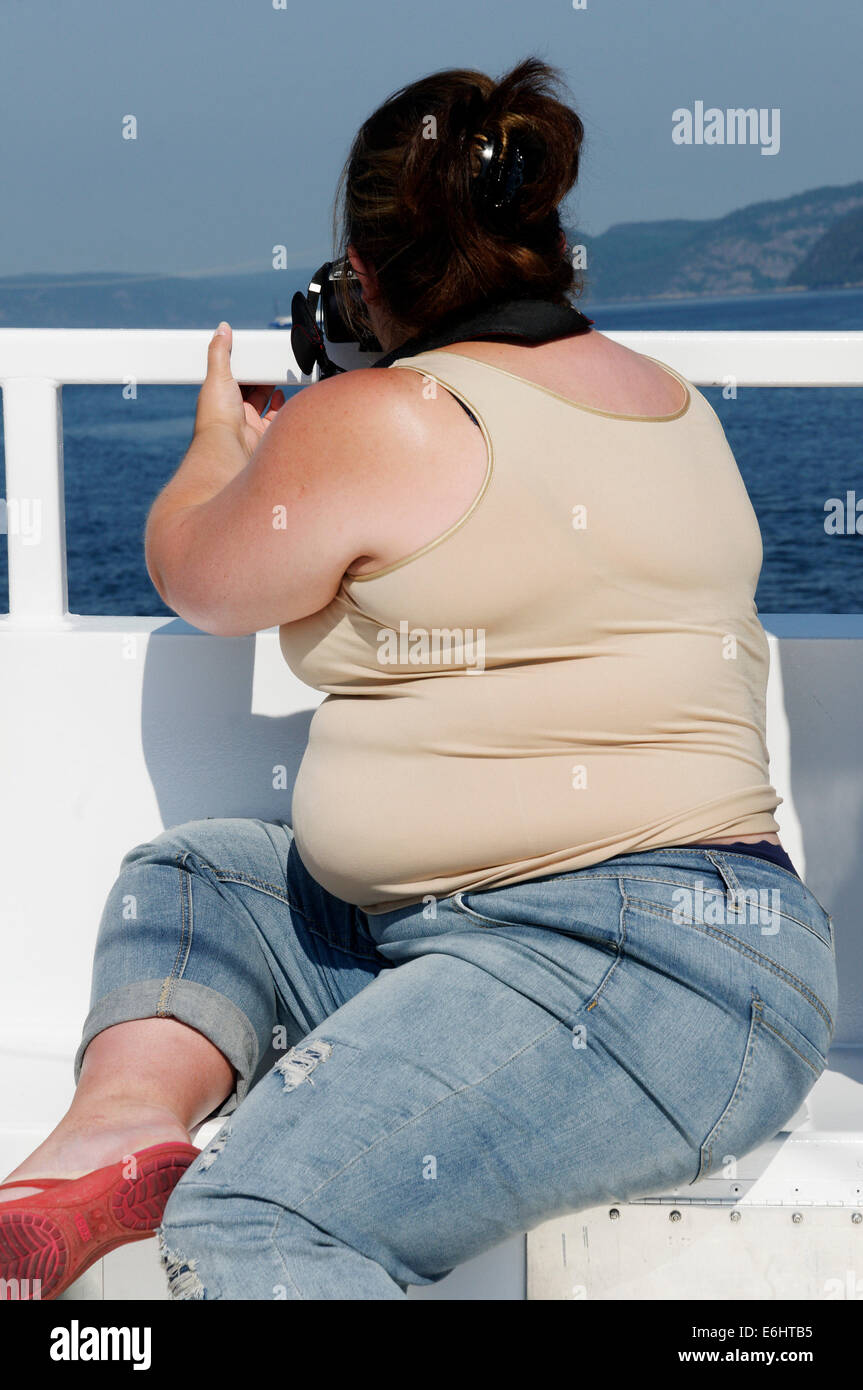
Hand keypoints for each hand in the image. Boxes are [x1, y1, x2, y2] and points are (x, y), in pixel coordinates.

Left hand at [195, 322, 285, 456]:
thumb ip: (220, 351)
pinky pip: (273, 416)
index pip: (230, 375)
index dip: (239, 363)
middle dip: (258, 374)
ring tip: (276, 372)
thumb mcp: (217, 375)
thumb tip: (221, 329)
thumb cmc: (217, 415)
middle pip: (248, 387)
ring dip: (270, 387)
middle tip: (266, 359)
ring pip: (262, 400)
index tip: (249, 351)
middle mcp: (232, 409)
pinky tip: (280, 393)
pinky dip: (278, 404)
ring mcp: (248, 422)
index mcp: (218, 395)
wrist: (230, 447)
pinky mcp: (262, 433)